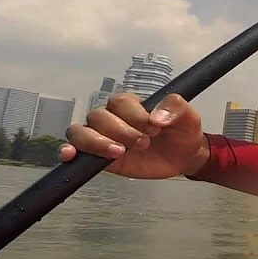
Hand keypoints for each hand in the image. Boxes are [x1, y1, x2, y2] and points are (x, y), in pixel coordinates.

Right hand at [60, 93, 208, 178]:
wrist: (184, 157)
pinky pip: (75, 150)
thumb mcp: (188, 117)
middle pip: (98, 116)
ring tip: (119, 151)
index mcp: (131, 105)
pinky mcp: (98, 156)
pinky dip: (69, 151)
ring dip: (97, 142)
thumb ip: (175, 108)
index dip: (134, 115)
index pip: (120, 102)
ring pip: (81, 131)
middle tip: (143, 142)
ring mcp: (103, 137)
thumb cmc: (182, 133)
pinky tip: (71, 156)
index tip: (153, 127)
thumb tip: (156, 116)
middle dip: (121, 131)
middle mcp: (113, 118)